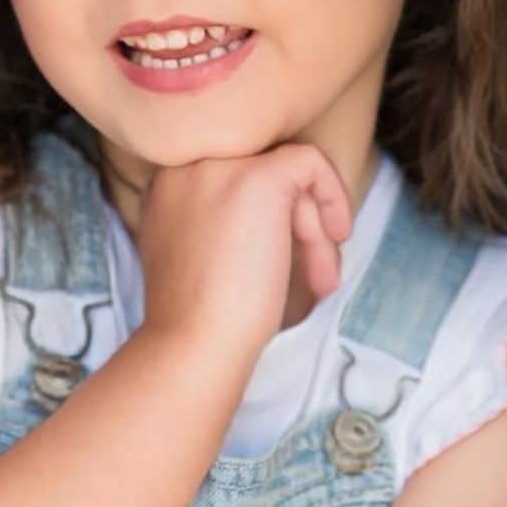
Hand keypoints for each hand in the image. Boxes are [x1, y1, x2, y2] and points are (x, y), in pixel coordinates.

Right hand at [137, 140, 352, 363]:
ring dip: (312, 227)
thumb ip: (219, 219)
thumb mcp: (199, 250)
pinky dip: (332, 195)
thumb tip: (279, 213)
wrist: (195, 344)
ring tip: (321, 279)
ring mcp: (222, 166)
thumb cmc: (202, 317)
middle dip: (296, 221)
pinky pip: (310, 162)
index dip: (268, 214)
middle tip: (314, 274)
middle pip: (263, 173)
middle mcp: (189, 163)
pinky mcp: (259, 177)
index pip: (236, 175)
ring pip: (288, 174)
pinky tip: (336, 236)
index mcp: (170, 181)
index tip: (284, 255)